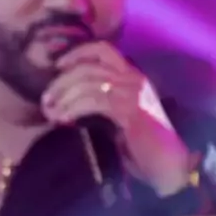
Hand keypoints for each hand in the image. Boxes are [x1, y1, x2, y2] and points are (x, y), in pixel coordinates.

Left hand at [41, 41, 191, 195]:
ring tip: (52, 112)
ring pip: (89, 82)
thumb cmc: (143, 145)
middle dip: (62, 81)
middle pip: (89, 66)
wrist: (168, 165)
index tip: (58, 65)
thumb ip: (102, 102)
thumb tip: (69, 100)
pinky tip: (65, 119)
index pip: (104, 50)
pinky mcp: (130, 110)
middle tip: (46, 99)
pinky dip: (75, 108)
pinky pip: (95, 101)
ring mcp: (134, 93)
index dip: (78, 53)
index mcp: (133, 77)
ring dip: (65, 96)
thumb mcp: (121, 116)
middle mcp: (134, 79)